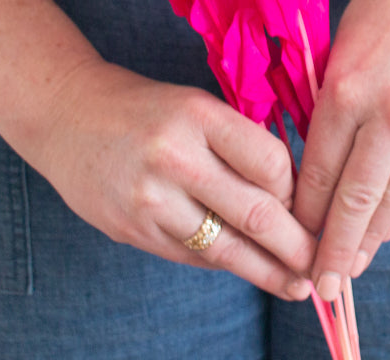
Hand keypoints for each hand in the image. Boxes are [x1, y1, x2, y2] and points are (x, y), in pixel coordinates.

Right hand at [24, 58, 316, 300]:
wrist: (66, 115)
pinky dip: (225, 263)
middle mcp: (175, 156)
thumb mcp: (194, 105)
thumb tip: (290, 195)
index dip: (298, 190)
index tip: (310, 202)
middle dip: (297, 246)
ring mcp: (150, 198)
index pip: (271, 162)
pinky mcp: (133, 230)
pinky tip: (248, 268)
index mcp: (198, 114)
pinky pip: (193, 255)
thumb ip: (235, 143)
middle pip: (256, 213)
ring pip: (225, 248)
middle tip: (323, 262)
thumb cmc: (143, 106)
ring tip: (297, 284)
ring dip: (268, 271)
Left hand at [292, 0, 389, 301]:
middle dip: (337, 248)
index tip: (293, 241)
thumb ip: (329, 108)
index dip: (306, 214)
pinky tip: (388, 227)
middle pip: (358, 199)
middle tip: (321, 285)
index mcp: (348, 87)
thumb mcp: (340, 49)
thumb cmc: (382, 2)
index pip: (320, 171)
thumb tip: (317, 166)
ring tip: (353, 264)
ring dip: (373, 236)